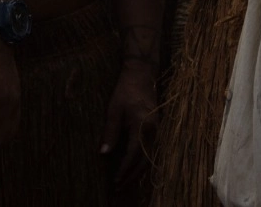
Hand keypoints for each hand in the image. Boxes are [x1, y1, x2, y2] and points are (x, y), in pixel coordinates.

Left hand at [101, 65, 158, 187]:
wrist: (142, 74)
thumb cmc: (126, 90)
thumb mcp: (114, 110)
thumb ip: (110, 133)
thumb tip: (103, 154)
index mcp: (142, 125)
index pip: (133, 153)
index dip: (125, 169)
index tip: (116, 181)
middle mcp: (153, 129)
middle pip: (145, 159)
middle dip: (133, 175)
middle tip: (120, 187)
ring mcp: (157, 127)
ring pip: (150, 155)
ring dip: (139, 170)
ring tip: (127, 181)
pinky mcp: (156, 126)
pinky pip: (152, 148)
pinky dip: (144, 160)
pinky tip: (135, 166)